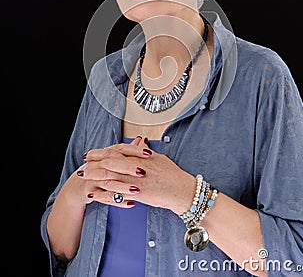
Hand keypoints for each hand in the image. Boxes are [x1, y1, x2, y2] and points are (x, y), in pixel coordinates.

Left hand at [78, 136, 194, 214]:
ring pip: (110, 175)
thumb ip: (147, 152)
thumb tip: (140, 144)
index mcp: (142, 156)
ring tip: (83, 175)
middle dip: (94, 161)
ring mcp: (137, 179)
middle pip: (110, 160)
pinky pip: (117, 192)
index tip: (93, 152)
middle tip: (83, 162)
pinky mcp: (138, 193)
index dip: (103, 151)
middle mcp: (137, 165)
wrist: (184, 191)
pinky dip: (103, 192)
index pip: (118, 150)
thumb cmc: (174, 176)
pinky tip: (94, 193)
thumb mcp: (160, 159)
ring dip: (94, 175)